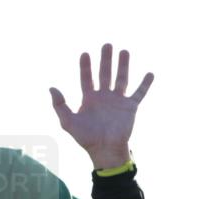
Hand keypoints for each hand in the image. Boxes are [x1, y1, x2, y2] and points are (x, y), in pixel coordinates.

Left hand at [50, 44, 153, 168]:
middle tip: (107, 44)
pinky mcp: (130, 107)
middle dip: (106, 59)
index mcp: (89, 99)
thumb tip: (51, 88)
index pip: (86, 78)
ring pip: (121, 78)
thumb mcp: (68, 122)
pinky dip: (145, 84)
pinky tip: (150, 73)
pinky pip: (139, 93)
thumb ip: (60, 105)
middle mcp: (104, 97)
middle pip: (105, 73)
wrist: (105, 150)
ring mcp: (118, 101)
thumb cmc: (86, 138)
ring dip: (123, 65)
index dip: (85, 66)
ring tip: (124, 51)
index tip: (85, 53)